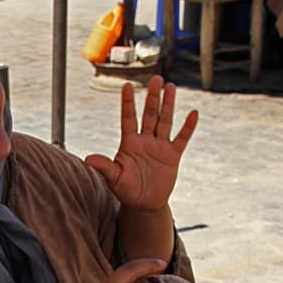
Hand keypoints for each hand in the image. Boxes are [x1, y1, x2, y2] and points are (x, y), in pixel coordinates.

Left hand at [84, 77, 197, 212]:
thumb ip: (104, 167)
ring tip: (170, 86)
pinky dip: (188, 127)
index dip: (128, 103)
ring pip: (164, 121)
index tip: (127, 85)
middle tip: (156, 78)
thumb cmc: (126, 190)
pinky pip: (181, 139)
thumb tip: (88, 158)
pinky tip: (193, 113)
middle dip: (153, 97)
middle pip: (149, 114)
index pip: (128, 118)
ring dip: (168, 105)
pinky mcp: (172, 156)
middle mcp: (145, 140)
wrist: (144, 204)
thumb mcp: (114, 178)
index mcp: (129, 143)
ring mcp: (159, 146)